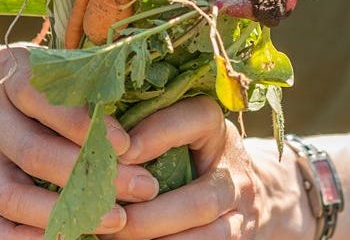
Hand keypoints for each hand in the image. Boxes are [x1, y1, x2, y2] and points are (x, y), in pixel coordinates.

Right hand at [0, 45, 160, 239]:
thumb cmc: (22, 71)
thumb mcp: (45, 57)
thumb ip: (82, 71)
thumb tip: (143, 91)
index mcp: (7, 70)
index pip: (44, 97)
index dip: (85, 122)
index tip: (126, 144)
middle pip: (33, 152)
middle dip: (90, 175)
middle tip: (141, 186)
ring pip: (11, 195)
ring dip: (65, 214)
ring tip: (117, 219)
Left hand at [116, 96, 309, 239]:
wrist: (254, 192)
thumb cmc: (194, 153)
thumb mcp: (181, 131)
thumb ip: (150, 128)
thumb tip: (95, 134)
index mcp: (217, 129)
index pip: (197, 120)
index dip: (159, 134)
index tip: (121, 151)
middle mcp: (235, 172)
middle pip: (200, 200)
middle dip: (150, 216)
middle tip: (109, 218)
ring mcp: (240, 213)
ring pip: (207, 237)